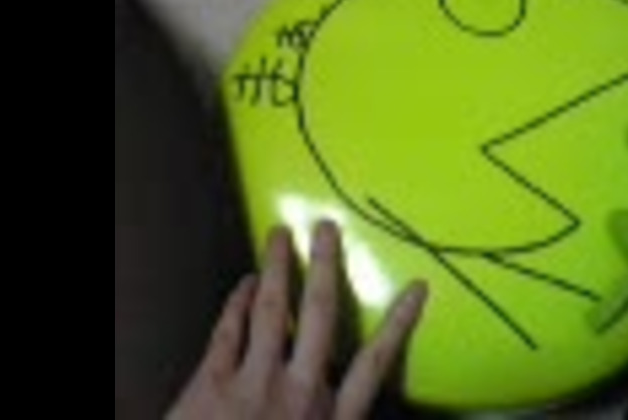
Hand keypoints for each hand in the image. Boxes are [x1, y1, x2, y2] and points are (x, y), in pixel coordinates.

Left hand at [167, 221, 427, 419]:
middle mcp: (299, 393)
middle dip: (325, 268)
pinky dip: (236, 302)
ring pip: (273, 311)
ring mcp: (252, 385)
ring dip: (277, 268)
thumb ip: (338, 419)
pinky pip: (227, 331)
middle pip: (321, 318)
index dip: (398, 323)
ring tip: (280, 234)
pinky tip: (243, 283)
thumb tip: (354, 398)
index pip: (375, 363)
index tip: (418, 288)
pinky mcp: (209, 384)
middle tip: (326, 227)